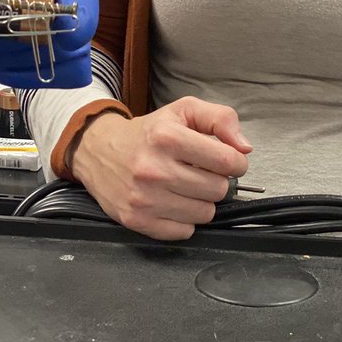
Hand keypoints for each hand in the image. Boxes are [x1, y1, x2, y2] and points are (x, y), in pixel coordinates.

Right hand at [71, 96, 251, 239]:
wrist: (97, 151)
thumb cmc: (147, 133)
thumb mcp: (183, 110)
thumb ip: (220, 119)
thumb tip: (244, 148)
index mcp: (167, 137)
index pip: (227, 161)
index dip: (235, 162)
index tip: (226, 161)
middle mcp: (154, 168)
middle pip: (218, 190)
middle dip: (216, 181)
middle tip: (200, 172)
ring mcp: (145, 198)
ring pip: (205, 213)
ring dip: (201, 201)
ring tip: (185, 186)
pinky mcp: (137, 220)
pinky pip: (185, 231)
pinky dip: (184, 219)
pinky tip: (171, 201)